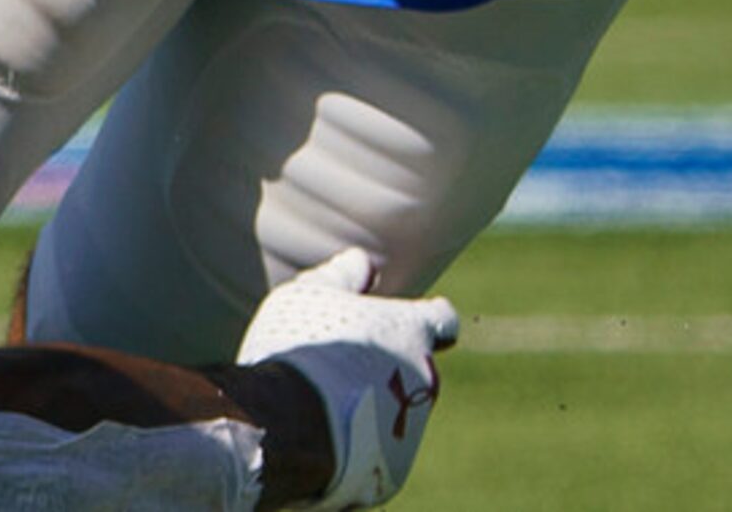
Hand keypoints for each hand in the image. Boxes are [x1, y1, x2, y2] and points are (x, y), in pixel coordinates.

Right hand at [236, 249, 457, 509]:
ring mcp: (411, 428)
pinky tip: (317, 434)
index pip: (441, 319)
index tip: (410, 320)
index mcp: (410, 333)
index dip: (427, 318)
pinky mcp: (392, 471)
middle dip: (382, 367)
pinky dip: (354, 442)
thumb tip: (362, 261)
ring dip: (367, 403)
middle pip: (410, 369)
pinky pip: (375, 450)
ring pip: (393, 410)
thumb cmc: (302, 347)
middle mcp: (424, 380)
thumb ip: (341, 277)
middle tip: (334, 364)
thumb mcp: (311, 295)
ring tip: (316, 403)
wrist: (290, 426)